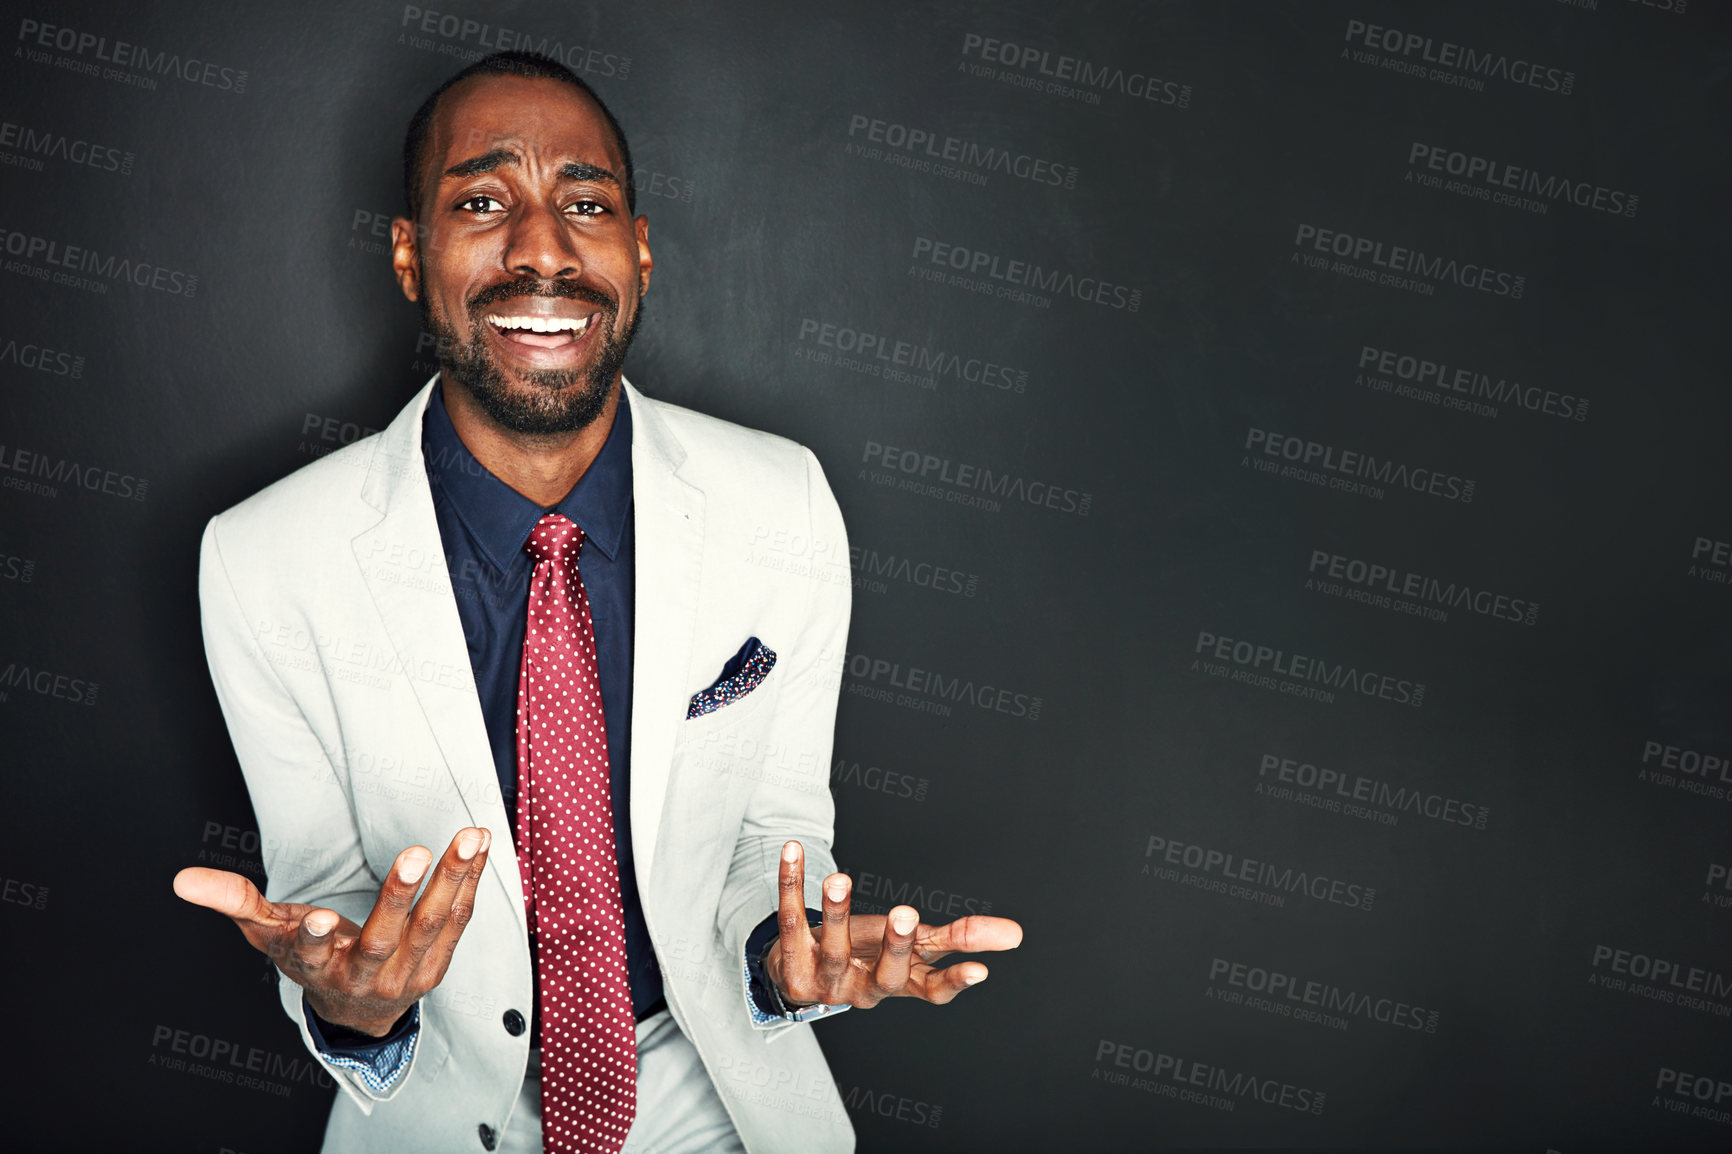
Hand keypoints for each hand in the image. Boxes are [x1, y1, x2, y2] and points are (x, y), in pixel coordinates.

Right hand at [173, 827, 490, 1035]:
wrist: (358, 1011)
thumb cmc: (311, 959)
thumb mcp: (269, 935)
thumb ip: (234, 902)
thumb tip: (183, 880)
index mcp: (318, 968)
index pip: (311, 956)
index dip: (312, 940)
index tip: (314, 919)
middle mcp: (363, 976)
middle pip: (383, 939)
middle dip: (399, 897)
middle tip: (414, 853)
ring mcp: (405, 974)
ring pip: (433, 927)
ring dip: (452, 878)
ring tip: (469, 836)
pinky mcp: (438, 964)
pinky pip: (459, 920)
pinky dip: (469, 881)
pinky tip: (478, 845)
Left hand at [763, 840, 1022, 1009]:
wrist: (802, 977)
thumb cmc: (869, 957)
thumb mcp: (915, 949)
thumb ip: (961, 939)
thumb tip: (1017, 934)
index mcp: (902, 984)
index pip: (933, 989)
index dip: (954, 982)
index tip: (981, 969)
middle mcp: (866, 988)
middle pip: (885, 974)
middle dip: (895, 945)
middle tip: (906, 913)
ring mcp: (827, 979)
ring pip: (832, 946)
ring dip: (835, 912)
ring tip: (839, 878)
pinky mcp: (792, 961)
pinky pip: (789, 917)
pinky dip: (791, 882)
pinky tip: (793, 849)